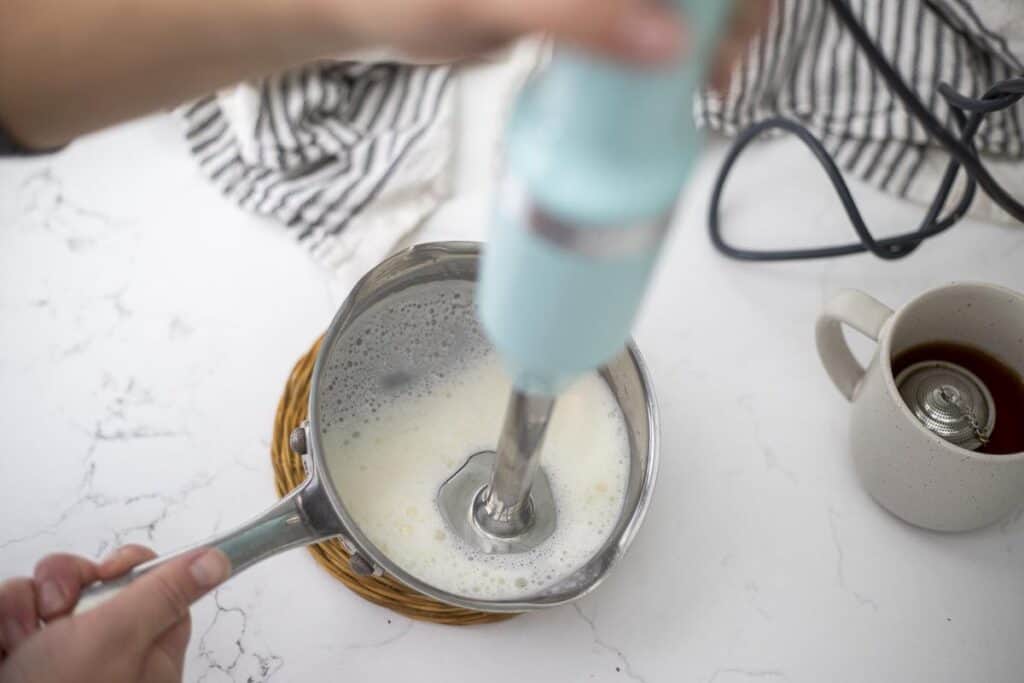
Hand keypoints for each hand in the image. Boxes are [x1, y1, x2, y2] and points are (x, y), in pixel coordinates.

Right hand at [0, 546, 229, 682]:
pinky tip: (4, 650)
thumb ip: (165, 594)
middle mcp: (108, 655)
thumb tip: (218, 561)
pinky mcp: (22, 657)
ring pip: (49, 595)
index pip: (161, 587)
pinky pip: (16, 613)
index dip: (134, 569)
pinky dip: (4, 623)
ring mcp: (61, 657)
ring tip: (19, 642)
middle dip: (66, 585)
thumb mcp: (119, 638)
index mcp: (150, 654)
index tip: (108, 573)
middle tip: (55, 610)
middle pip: (100, 584)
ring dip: (25, 609)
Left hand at [323, 0, 773, 66]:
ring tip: (711, 80)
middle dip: (730, 8)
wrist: (359, 2)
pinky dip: (674, 41)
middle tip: (724, 66)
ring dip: (710, 27)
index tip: (734, 27)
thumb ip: (578, 17)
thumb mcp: (492, 1)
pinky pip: (647, 13)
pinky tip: (680, 75)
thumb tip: (671, 44)